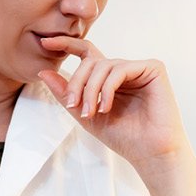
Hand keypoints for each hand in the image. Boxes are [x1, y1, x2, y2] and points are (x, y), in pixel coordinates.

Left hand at [37, 36, 188, 171]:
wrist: (150, 153)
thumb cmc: (123, 137)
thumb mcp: (85, 114)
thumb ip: (66, 93)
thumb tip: (42, 72)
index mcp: (109, 78)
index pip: (86, 53)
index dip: (67, 44)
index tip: (45, 43)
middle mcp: (123, 70)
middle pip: (90, 61)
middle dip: (77, 82)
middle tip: (72, 105)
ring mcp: (139, 68)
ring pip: (103, 65)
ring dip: (91, 89)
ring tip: (91, 112)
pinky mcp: (153, 68)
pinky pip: (120, 69)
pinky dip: (107, 88)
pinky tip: (105, 107)